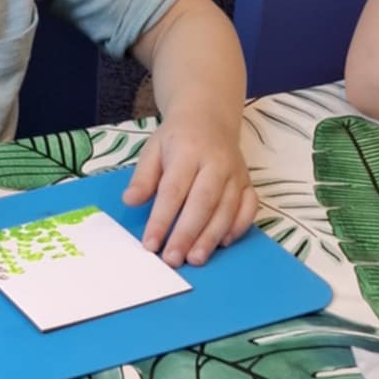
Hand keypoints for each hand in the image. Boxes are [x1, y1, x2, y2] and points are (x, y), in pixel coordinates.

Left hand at [121, 110, 258, 267]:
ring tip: (195, 259)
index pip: (173, 190)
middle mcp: (216, 163)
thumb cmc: (177, 140)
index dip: (161, 219)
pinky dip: (239, 227)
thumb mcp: (153, 150)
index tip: (150, 244)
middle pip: (203, 202)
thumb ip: (143, 177)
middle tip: (172, 259)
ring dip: (211, 237)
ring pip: (227, 209)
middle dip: (187, 234)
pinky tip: (223, 244)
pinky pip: (249, 207)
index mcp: (188, 151)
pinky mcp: (248, 183)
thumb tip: (130, 201)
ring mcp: (236, 173)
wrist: (209, 118)